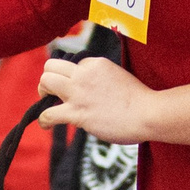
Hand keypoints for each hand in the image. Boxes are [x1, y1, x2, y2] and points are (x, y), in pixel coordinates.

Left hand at [38, 55, 154, 143]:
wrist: (148, 114)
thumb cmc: (140, 100)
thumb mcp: (118, 76)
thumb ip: (101, 79)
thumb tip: (90, 91)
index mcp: (95, 63)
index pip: (72, 64)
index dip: (72, 77)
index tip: (77, 89)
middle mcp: (84, 74)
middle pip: (51, 66)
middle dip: (48, 79)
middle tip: (52, 93)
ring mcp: (79, 92)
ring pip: (45, 82)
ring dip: (42, 94)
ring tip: (47, 105)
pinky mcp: (77, 113)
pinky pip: (48, 113)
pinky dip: (43, 120)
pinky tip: (46, 125)